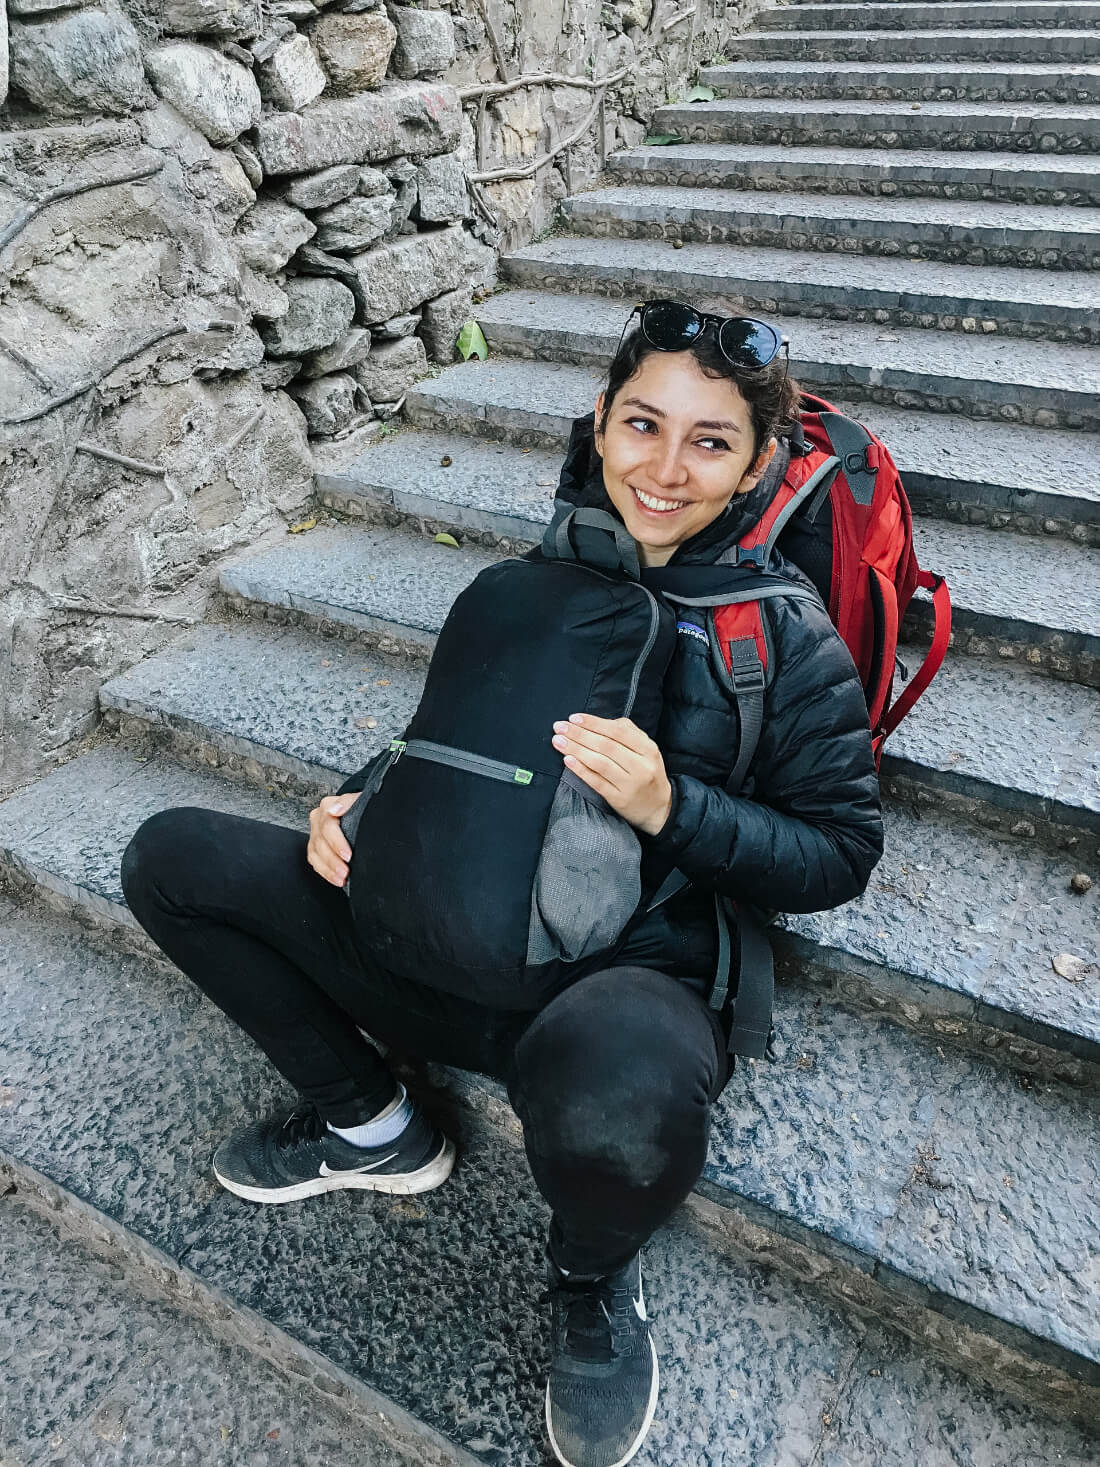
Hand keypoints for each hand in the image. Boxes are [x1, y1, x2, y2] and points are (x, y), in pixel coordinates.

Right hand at [307, 791, 361, 885]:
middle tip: (346, 871)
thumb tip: (336, 809)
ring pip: (316, 853)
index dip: (337, 842)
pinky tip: (336, 878)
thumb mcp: (360, 801)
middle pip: (321, 842)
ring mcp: (315, 833)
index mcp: (328, 806)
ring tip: (342, 878)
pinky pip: (315, 861)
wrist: (358, 812)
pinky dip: (325, 872)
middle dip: (333, 860)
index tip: (348, 855)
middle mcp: (318, 819)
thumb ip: (349, 802)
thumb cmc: (360, 807)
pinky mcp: (314, 846)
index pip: (328, 826)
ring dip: (329, 869)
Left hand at [551, 714, 672, 835]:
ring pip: (599, 763)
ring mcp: (630, 784)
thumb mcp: (646, 751)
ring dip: (575, 749)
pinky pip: (597, 782)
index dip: (594, 723)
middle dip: (579, 734)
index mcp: (648, 749)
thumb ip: (627, 732)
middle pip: (606, 746)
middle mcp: (641, 766)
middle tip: (559, 727)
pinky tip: (567, 760)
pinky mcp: (619, 799)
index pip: (618, 731)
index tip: (573, 718)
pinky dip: (580, 770)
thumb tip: (598, 722)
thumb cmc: (646, 773)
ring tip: (558, 741)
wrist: (659, 808)